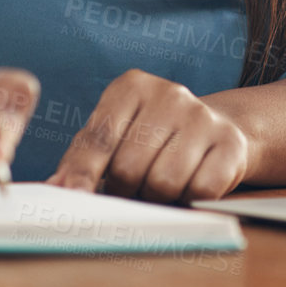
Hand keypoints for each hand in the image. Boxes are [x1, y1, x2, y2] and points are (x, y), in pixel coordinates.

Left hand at [46, 69, 257, 202]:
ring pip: (163, 182)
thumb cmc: (150, 138)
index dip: (83, 172)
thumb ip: (81, 158)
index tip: (72, 198)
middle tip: (132, 187)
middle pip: (128, 167)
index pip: (99, 136)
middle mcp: (169, 94)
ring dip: (158, 196)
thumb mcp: (114, 135)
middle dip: (125, 189)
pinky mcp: (231, 143)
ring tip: (161, 183)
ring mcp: (202, 116)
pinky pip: (200, 191)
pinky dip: (190, 199)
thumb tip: (55, 188)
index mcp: (132, 87)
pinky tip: (191, 182)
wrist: (215, 130)